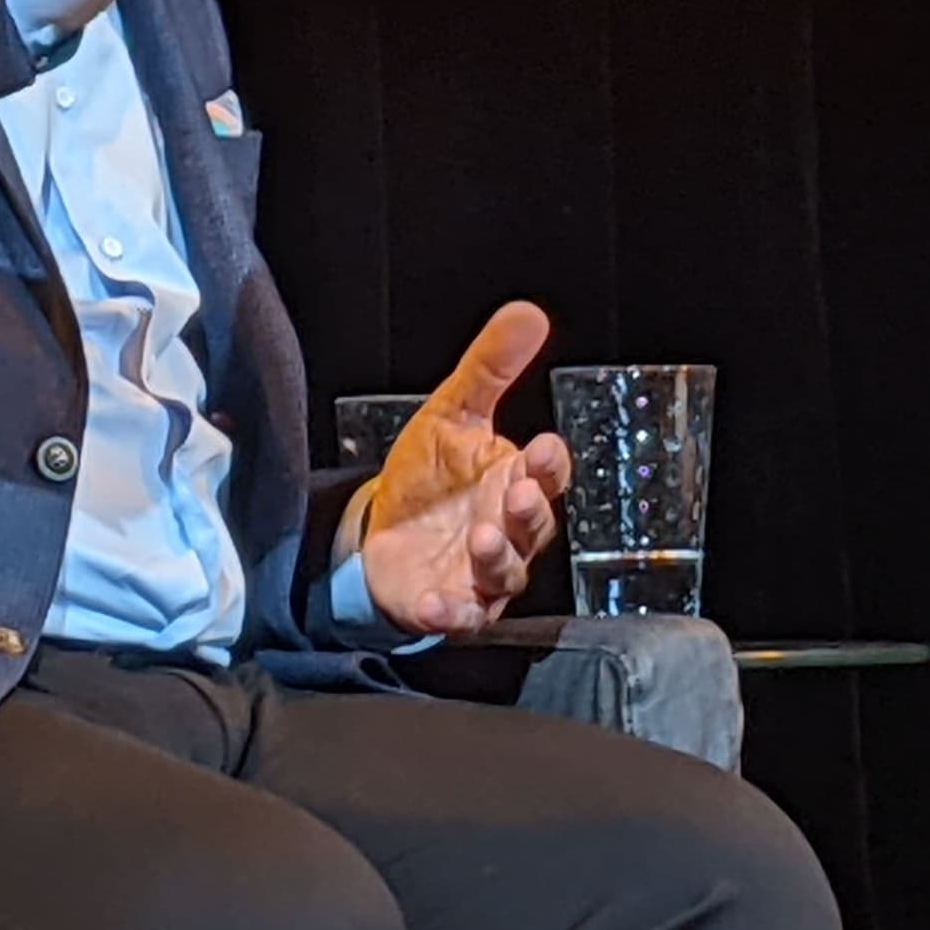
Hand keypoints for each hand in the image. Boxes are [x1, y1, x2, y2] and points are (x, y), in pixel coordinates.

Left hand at [354, 302, 576, 639]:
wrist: (381, 532)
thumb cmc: (430, 475)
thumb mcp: (452, 412)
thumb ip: (490, 367)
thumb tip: (529, 313)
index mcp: (515, 480)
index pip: (546, 476)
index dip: (548, 466)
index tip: (544, 448)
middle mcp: (509, 531)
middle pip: (535, 527)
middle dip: (528, 512)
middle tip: (515, 494)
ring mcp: (482, 575)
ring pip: (506, 575)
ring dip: (498, 558)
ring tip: (481, 537)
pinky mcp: (450, 606)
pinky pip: (460, 617)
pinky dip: (451, 613)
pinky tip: (436, 601)